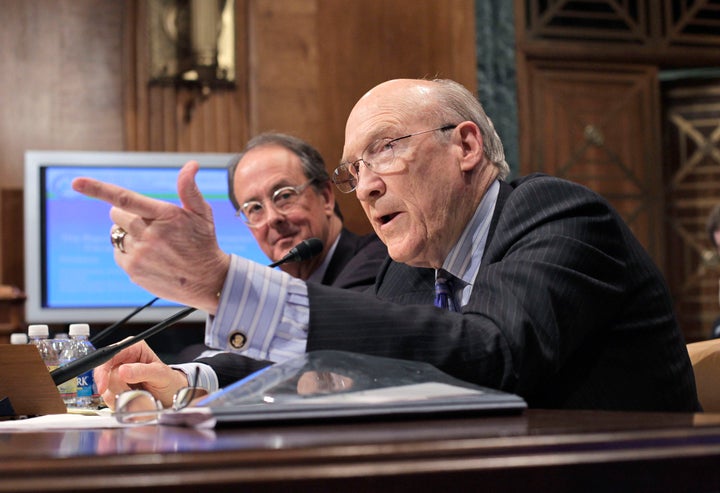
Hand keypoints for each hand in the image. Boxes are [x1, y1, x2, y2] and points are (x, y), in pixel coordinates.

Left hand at [71, 160, 230, 313]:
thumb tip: (191, 165)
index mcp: (165, 215)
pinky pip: (118, 253)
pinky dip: (128, 252)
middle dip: (128, 215)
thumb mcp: (201, 213)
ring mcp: (140, 254)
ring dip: (129, 234)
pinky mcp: (133, 270)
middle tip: (149, 225)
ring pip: (117, 234)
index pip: (125, 199)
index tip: (76, 182)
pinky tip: (149, 257)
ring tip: (153, 244)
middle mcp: (150, 234)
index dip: (98, 189)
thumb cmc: (203, 243)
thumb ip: (189, 188)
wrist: (207, 281)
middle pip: (117, 215)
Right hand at [93, 340, 188, 409]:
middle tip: (133, 392)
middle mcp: (123, 360)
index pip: (108, 357)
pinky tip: (134, 400)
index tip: (103, 387)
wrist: (173, 394)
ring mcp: (118, 375)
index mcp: (133, 348)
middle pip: (104, 376)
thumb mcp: (161, 374)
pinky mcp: (117, 389)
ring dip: (121, 397)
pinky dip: (121, 403)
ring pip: (106, 389)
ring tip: (139, 395)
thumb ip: (143, 371)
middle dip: (117, 388)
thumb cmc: (170, 380)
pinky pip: (110, 399)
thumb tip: (123, 370)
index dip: (102, 372)